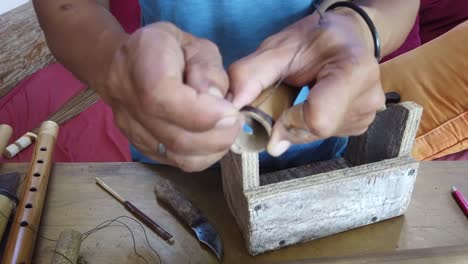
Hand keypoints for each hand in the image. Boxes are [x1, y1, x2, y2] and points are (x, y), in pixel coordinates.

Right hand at [101, 22, 241, 171]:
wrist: (126, 63)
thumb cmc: (168, 49)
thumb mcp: (196, 46)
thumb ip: (209, 71)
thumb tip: (218, 103)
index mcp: (141, 58)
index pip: (162, 97)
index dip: (202, 113)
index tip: (232, 112)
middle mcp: (126, 96)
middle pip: (175, 136)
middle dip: (218, 135)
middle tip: (237, 121)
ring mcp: (129, 126)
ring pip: (177, 155)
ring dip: (213, 148)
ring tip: (226, 129)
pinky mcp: (139, 144)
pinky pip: (175, 161)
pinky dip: (202, 155)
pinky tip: (211, 137)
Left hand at [229, 9, 384, 156]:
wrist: (346, 37)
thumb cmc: (313, 39)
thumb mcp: (277, 47)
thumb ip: (250, 76)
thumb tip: (234, 112)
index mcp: (354, 69)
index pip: (318, 118)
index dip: (288, 120)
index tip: (274, 108)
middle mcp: (368, 97)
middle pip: (315, 131)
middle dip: (287, 121)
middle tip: (285, 96)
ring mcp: (366, 115)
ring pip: (315, 136)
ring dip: (296, 122)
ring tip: (302, 94)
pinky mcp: (359, 125)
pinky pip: (322, 136)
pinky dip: (307, 124)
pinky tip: (312, 102)